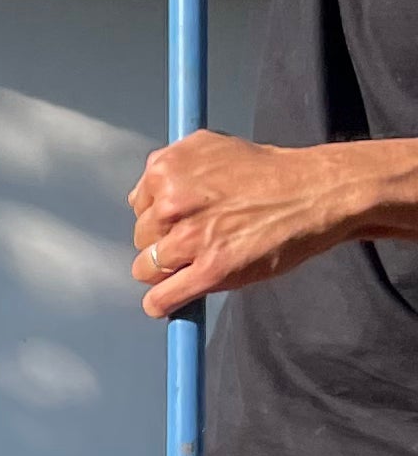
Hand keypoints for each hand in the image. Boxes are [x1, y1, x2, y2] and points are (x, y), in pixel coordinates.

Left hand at [130, 132, 358, 312]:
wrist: (316, 192)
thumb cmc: (269, 174)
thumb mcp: (213, 150)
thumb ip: (176, 170)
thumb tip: (142, 198)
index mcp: (168, 167)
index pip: (139, 204)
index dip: (161, 216)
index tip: (184, 220)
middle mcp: (172, 199)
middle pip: (141, 238)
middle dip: (164, 242)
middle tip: (200, 240)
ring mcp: (190, 236)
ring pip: (146, 269)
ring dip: (167, 273)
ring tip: (199, 262)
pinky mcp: (210, 269)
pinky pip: (161, 299)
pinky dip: (164, 304)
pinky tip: (176, 298)